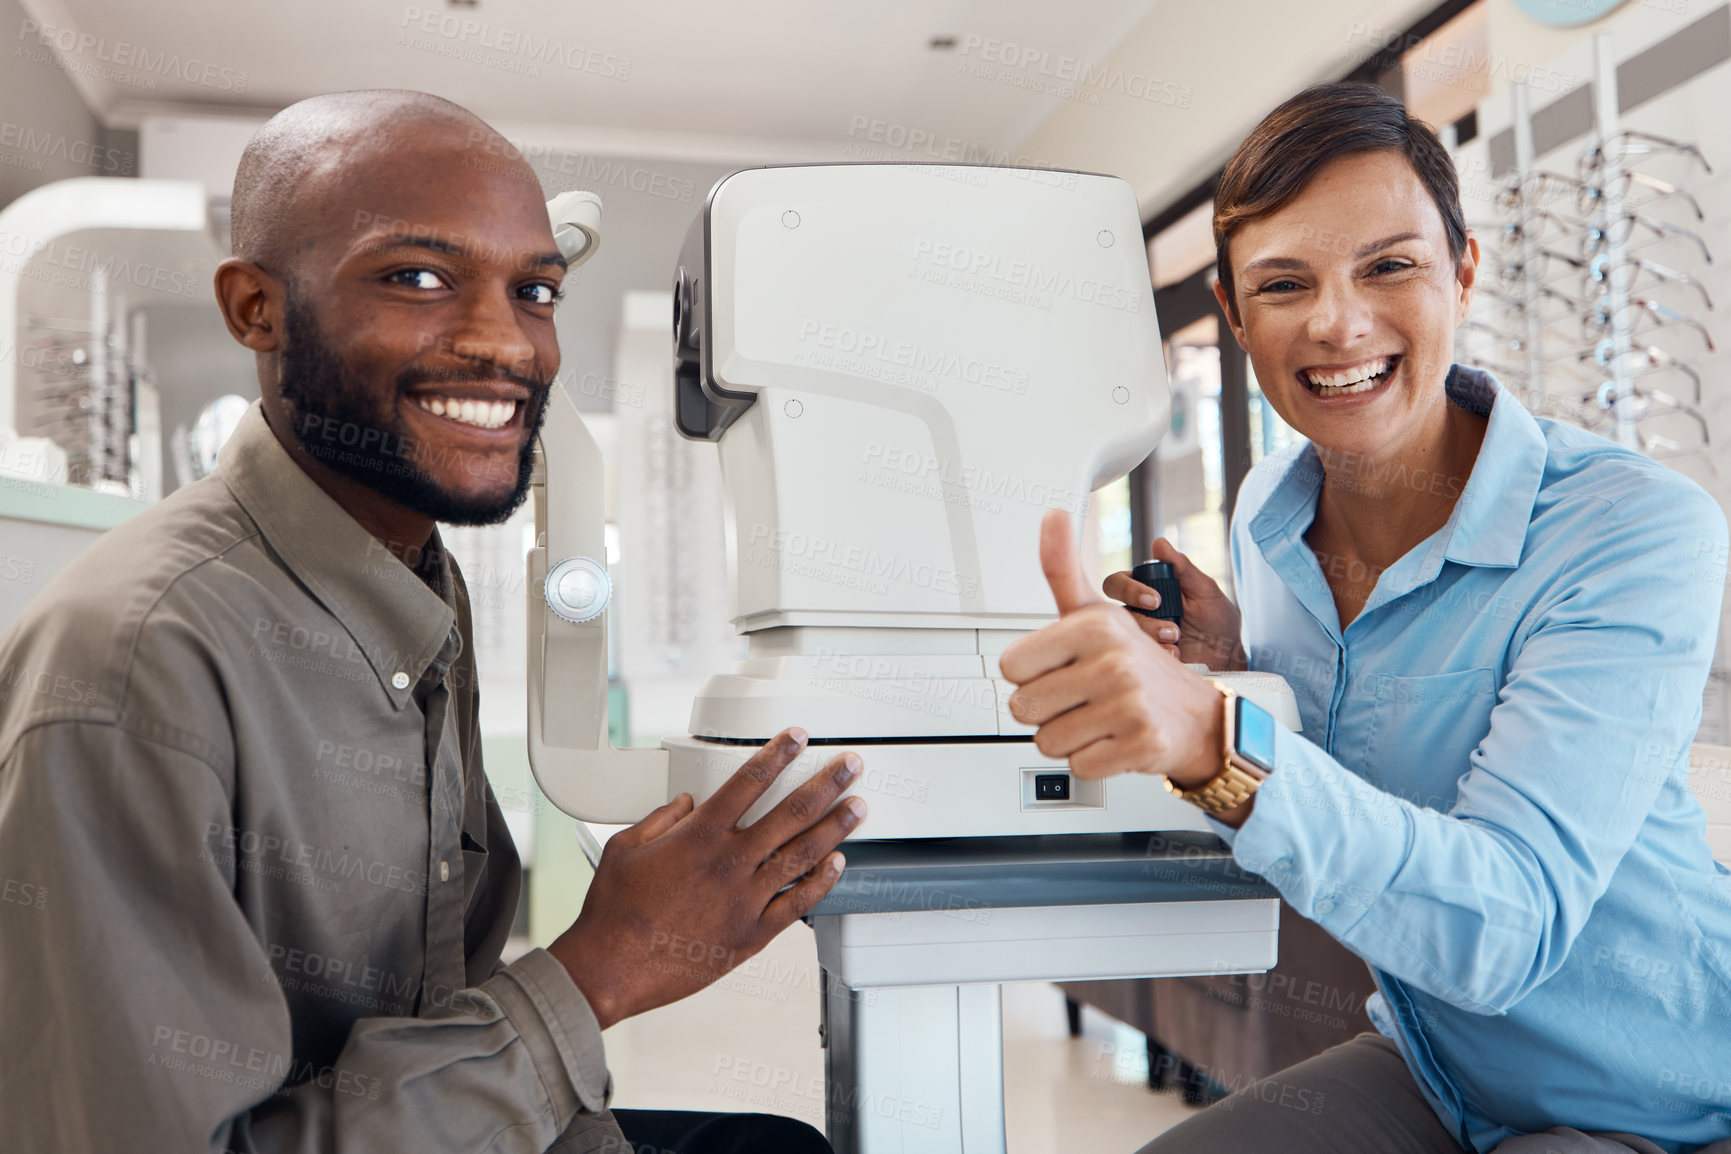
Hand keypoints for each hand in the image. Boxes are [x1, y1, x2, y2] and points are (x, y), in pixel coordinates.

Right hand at [547, 729, 863, 1028]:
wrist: (611, 968)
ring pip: (804, 855)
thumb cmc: (613, 912)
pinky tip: (838, 864)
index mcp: (699, 836)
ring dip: (835, 827)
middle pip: (791, 813)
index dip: (777, 754)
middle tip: (850, 765)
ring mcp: (745, 899)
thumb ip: (661, 818)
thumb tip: (685, 802)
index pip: (749, 781)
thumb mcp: (625, 847)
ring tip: (858, 807)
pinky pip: (798, 904)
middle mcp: (730, 862)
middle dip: (826, 783)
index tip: (797, 738)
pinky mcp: (752, 934)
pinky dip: (822, 882)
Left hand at [999, 510, 1224, 787]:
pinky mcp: (1142, 745)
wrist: (1200, 717)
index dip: (1031, 674)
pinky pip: (1079, 766)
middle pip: (1023, 707)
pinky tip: (1117, 740)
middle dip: (1047, 711)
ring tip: (1100, 719)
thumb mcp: (1097, 611)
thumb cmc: (1137, 664)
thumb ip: (1064, 567)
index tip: (1061, 668)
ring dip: (1070, 738)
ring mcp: (1130, 705)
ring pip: (1048, 741)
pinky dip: (1094, 761)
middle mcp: (1114, 662)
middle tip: (1082, 699)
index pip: (1011, 666)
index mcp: (1094, 625)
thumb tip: (1053, 514)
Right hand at [1102, 538, 1244, 669]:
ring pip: (1127, 631)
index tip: (1155, 600)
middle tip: (1164, 623)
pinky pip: (1139, 653)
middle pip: (1113, 607)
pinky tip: (1176, 652)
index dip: (1129, 589)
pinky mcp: (1146, 654)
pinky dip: (1158, 652)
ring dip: (1153, 634)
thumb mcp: (1204, 589)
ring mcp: (1140, 633)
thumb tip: (1159, 543)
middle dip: (1136, 615)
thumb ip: (1182, 567)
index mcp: (1146, 588)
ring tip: (1177, 638)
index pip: (1119, 581)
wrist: (1227, 653)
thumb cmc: (1216, 617)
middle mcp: (1137, 610)